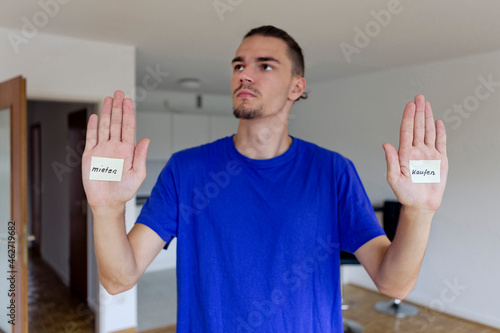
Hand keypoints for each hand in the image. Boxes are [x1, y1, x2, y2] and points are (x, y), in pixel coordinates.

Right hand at [82, 90, 149, 210]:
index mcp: (127, 150)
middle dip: (118, 107)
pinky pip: (91, 137)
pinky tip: (95, 116)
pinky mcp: (90, 155)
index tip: (128, 101)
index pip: (128, 127)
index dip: (128, 113)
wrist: (107, 202)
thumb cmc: (124, 191)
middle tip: (119, 92)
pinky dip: (92, 126)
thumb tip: (146, 140)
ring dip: (106, 112)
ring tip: (109, 98)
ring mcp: (102, 149)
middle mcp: (115, 147)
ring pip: (104, 126)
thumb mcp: (137, 175)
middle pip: (116, 122)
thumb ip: (141, 156)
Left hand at [383, 95, 447, 211]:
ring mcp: (428, 154)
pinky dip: (440, 132)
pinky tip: (437, 122)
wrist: (420, 205)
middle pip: (417, 127)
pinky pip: (441, 143)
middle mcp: (416, 151)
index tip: (410, 105)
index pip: (406, 131)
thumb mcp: (394, 179)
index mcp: (405, 154)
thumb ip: (391, 161)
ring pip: (428, 132)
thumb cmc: (405, 194)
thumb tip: (385, 144)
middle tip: (419, 97)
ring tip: (426, 104)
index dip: (408, 118)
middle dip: (418, 112)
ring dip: (427, 118)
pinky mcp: (440, 160)